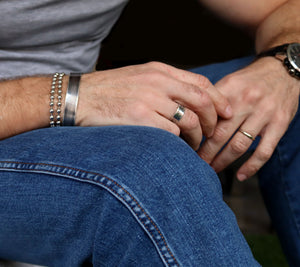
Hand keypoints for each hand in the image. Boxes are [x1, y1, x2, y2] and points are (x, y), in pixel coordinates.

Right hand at [75, 62, 231, 149]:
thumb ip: (165, 84)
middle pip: (201, 101)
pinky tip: (176, 148)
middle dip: (214, 120)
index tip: (227, 112)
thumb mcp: (140, 77)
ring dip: (198, 137)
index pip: (200, 82)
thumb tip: (190, 101)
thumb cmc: (110, 90)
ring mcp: (149, 100)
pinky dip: (179, 143)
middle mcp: (158, 82)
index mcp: (160, 70)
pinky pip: (172, 134)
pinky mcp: (140, 118)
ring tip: (194, 145)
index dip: (219, 98)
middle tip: (213, 133)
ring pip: (190, 121)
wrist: (80, 97)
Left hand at [198, 57, 299, 179]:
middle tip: (196, 164)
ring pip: (239, 145)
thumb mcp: (229, 82)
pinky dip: (252, 166)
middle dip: (206, 153)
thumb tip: (192, 118)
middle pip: (220, 134)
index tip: (186, 145)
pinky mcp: (280, 125)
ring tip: (212, 170)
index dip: (195, 134)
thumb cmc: (250, 79)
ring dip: (223, 161)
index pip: (207, 116)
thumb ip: (213, 100)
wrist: (283, 71)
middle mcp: (246, 102)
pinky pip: (264, 151)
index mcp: (230, 90)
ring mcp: (264, 114)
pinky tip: (241, 176)